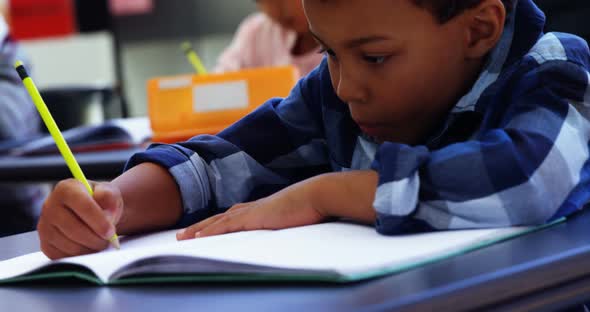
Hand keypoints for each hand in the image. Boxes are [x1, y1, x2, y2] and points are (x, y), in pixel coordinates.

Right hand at [38, 179, 123, 259]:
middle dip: (96, 238)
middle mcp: (50, 206)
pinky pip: (64, 257)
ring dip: (90, 248)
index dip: (98, 221)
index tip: (110, 232)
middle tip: (108, 240)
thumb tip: (107, 213)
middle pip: (74, 229)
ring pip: (70, 246)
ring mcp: (44, 227)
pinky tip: (89, 247)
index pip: (82, 205)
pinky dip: (81, 256)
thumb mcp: (109, 193)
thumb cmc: (101, 202)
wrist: (92, 213)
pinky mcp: (45, 245)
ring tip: (100, 242)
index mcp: (66, 189)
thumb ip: (110, 197)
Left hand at [176, 178, 325, 239]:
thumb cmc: (310, 205)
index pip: (232, 216)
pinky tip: (199, 238)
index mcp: (260, 208)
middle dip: (201, 226)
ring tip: (183, 237)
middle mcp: (252, 207)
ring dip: (199, 229)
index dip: (216, 223)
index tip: (204, 229)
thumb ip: (283, 220)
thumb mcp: (292, 215)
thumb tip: (283, 225)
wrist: (317, 195)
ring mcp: (252, 212)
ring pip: (218, 221)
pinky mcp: (254, 218)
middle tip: (183, 234)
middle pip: (219, 218)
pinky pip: (227, 226)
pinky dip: (211, 231)